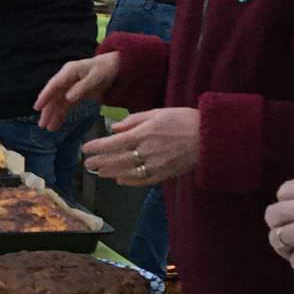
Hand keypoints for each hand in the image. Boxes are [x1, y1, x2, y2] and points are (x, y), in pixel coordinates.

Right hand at [34, 52, 120, 130]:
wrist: (115, 67)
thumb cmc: (105, 70)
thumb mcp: (96, 77)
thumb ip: (82, 87)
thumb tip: (68, 98)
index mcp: (69, 71)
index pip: (54, 84)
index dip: (45, 96)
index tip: (37, 107)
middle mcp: (66, 79)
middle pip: (54, 95)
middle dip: (47, 110)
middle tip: (42, 124)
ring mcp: (69, 86)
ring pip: (58, 102)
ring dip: (53, 115)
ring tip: (48, 128)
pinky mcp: (74, 93)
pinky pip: (65, 105)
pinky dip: (61, 114)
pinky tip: (56, 124)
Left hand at [82, 107, 198, 185]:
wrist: (208, 138)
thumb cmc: (183, 120)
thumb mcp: (156, 113)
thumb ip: (133, 121)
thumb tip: (113, 129)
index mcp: (144, 134)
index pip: (114, 143)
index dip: (98, 147)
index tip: (86, 149)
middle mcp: (147, 151)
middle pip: (117, 159)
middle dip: (100, 162)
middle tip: (87, 164)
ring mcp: (155, 165)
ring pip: (126, 172)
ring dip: (110, 173)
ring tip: (98, 172)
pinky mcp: (163, 175)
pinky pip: (141, 180)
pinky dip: (128, 181)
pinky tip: (119, 180)